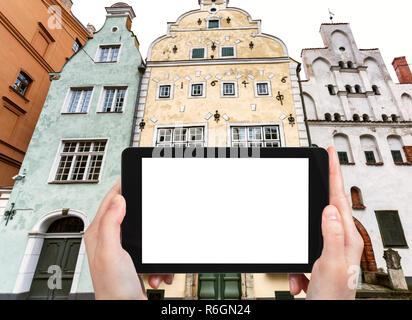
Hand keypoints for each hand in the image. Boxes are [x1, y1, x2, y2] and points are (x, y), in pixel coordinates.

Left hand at [84, 180, 173, 299]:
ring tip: (152, 255)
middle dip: (143, 214)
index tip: (131, 177)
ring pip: (142, 230)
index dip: (121, 187)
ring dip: (153, 242)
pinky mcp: (133, 259)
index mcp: (97, 234)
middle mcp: (107, 239)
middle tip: (151, 207)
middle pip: (126, 212)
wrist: (126, 310)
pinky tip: (155, 270)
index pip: (109, 201)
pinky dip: (157, 258)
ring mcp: (121, 249)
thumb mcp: (111, 252)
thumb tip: (118, 199)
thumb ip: (111, 224)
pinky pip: (151, 248)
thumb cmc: (114, 290)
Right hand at [288, 147, 363, 299]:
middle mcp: (342, 241)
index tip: (331, 155)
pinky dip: (296, 269)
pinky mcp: (319, 259)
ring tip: (300, 275)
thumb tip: (328, 209)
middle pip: (328, 208)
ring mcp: (330, 250)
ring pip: (310, 233)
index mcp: (347, 238)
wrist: (327, 315)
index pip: (339, 198)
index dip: (335, 174)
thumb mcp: (330, 264)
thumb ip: (331, 235)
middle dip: (318, 195)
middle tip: (319, 171)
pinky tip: (300, 283)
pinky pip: (302, 253)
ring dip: (299, 251)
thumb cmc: (333, 298)